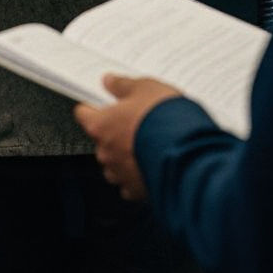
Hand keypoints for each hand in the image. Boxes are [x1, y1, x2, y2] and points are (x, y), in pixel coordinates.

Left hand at [74, 75, 180, 199]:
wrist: (188, 153)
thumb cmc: (164, 119)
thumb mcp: (145, 88)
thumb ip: (123, 85)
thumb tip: (110, 82)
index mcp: (101, 125)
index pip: (83, 114)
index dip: (94, 107)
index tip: (103, 104)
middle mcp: (105, 152)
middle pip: (102, 139)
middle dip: (116, 132)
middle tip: (136, 123)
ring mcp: (120, 174)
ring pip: (115, 163)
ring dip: (127, 156)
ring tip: (149, 144)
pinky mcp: (137, 191)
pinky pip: (131, 183)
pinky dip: (139, 175)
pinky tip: (154, 163)